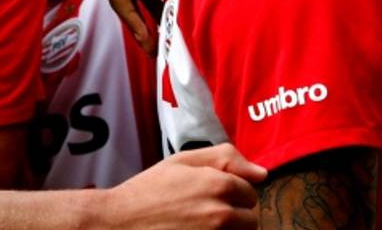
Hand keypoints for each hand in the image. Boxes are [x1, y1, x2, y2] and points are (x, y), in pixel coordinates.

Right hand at [101, 144, 264, 228]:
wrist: (119, 222)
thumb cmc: (148, 191)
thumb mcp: (182, 161)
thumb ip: (225, 158)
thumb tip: (263, 173)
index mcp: (219, 184)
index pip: (250, 191)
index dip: (233, 192)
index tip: (211, 194)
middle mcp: (221, 213)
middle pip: (251, 218)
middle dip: (237, 214)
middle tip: (206, 211)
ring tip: (202, 223)